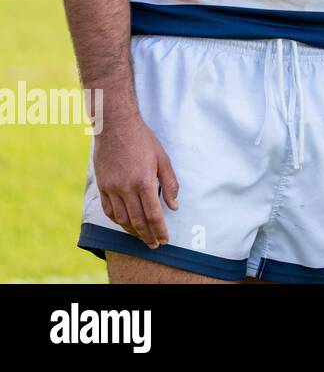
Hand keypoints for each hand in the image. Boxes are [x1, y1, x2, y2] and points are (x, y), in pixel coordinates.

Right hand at [92, 112, 179, 248]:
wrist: (116, 127)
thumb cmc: (143, 140)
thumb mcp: (163, 159)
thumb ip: (170, 184)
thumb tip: (174, 206)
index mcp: (144, 181)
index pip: (153, 214)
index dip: (159, 229)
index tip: (165, 239)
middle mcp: (126, 188)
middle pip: (137, 220)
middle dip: (147, 235)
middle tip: (155, 244)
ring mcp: (112, 188)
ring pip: (121, 218)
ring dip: (132, 231)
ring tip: (142, 237)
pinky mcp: (102, 185)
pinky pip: (109, 210)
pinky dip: (117, 220)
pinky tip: (125, 224)